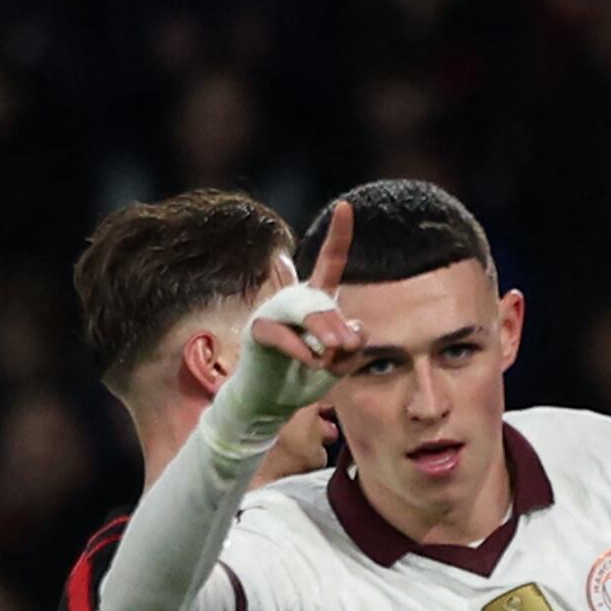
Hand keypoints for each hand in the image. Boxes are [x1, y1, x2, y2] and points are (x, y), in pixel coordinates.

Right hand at [228, 205, 364, 431]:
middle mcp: (294, 300)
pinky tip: (312, 361)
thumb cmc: (304, 379)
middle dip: (336, 323)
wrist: (271, 404)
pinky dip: (300, 349)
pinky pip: (279, 332)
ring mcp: (273, 312)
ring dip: (322, 331)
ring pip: (302, 310)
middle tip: (346, 348)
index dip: (338, 235)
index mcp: (316, 301)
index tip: (346, 206)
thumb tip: (353, 329)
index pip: (329, 262)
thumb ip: (352, 348)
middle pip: (321, 299)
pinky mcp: (257, 331)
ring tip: (333, 351)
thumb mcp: (339, 366)